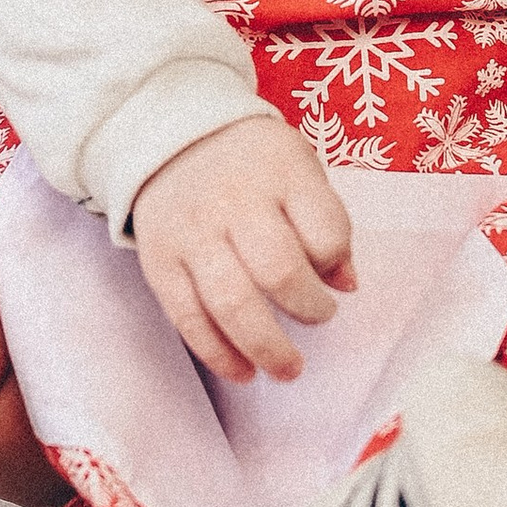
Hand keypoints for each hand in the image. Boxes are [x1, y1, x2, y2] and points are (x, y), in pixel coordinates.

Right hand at [131, 114, 354, 384]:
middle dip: (308, 308)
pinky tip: (244, 371)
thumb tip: (347, 284)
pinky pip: (188, 318)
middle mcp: (234, 202)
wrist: (170, 135)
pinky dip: (218, 353)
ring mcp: (193, 234)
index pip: (324, 229)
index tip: (335, 277)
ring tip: (289, 369)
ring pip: (231, 303)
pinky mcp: (160, 261)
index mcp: (280, 172)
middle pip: (278, 270)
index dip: (336, 261)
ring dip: (266, 347)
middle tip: (320, 317)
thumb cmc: (251, 161)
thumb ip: (326, 221)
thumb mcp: (299, 167)